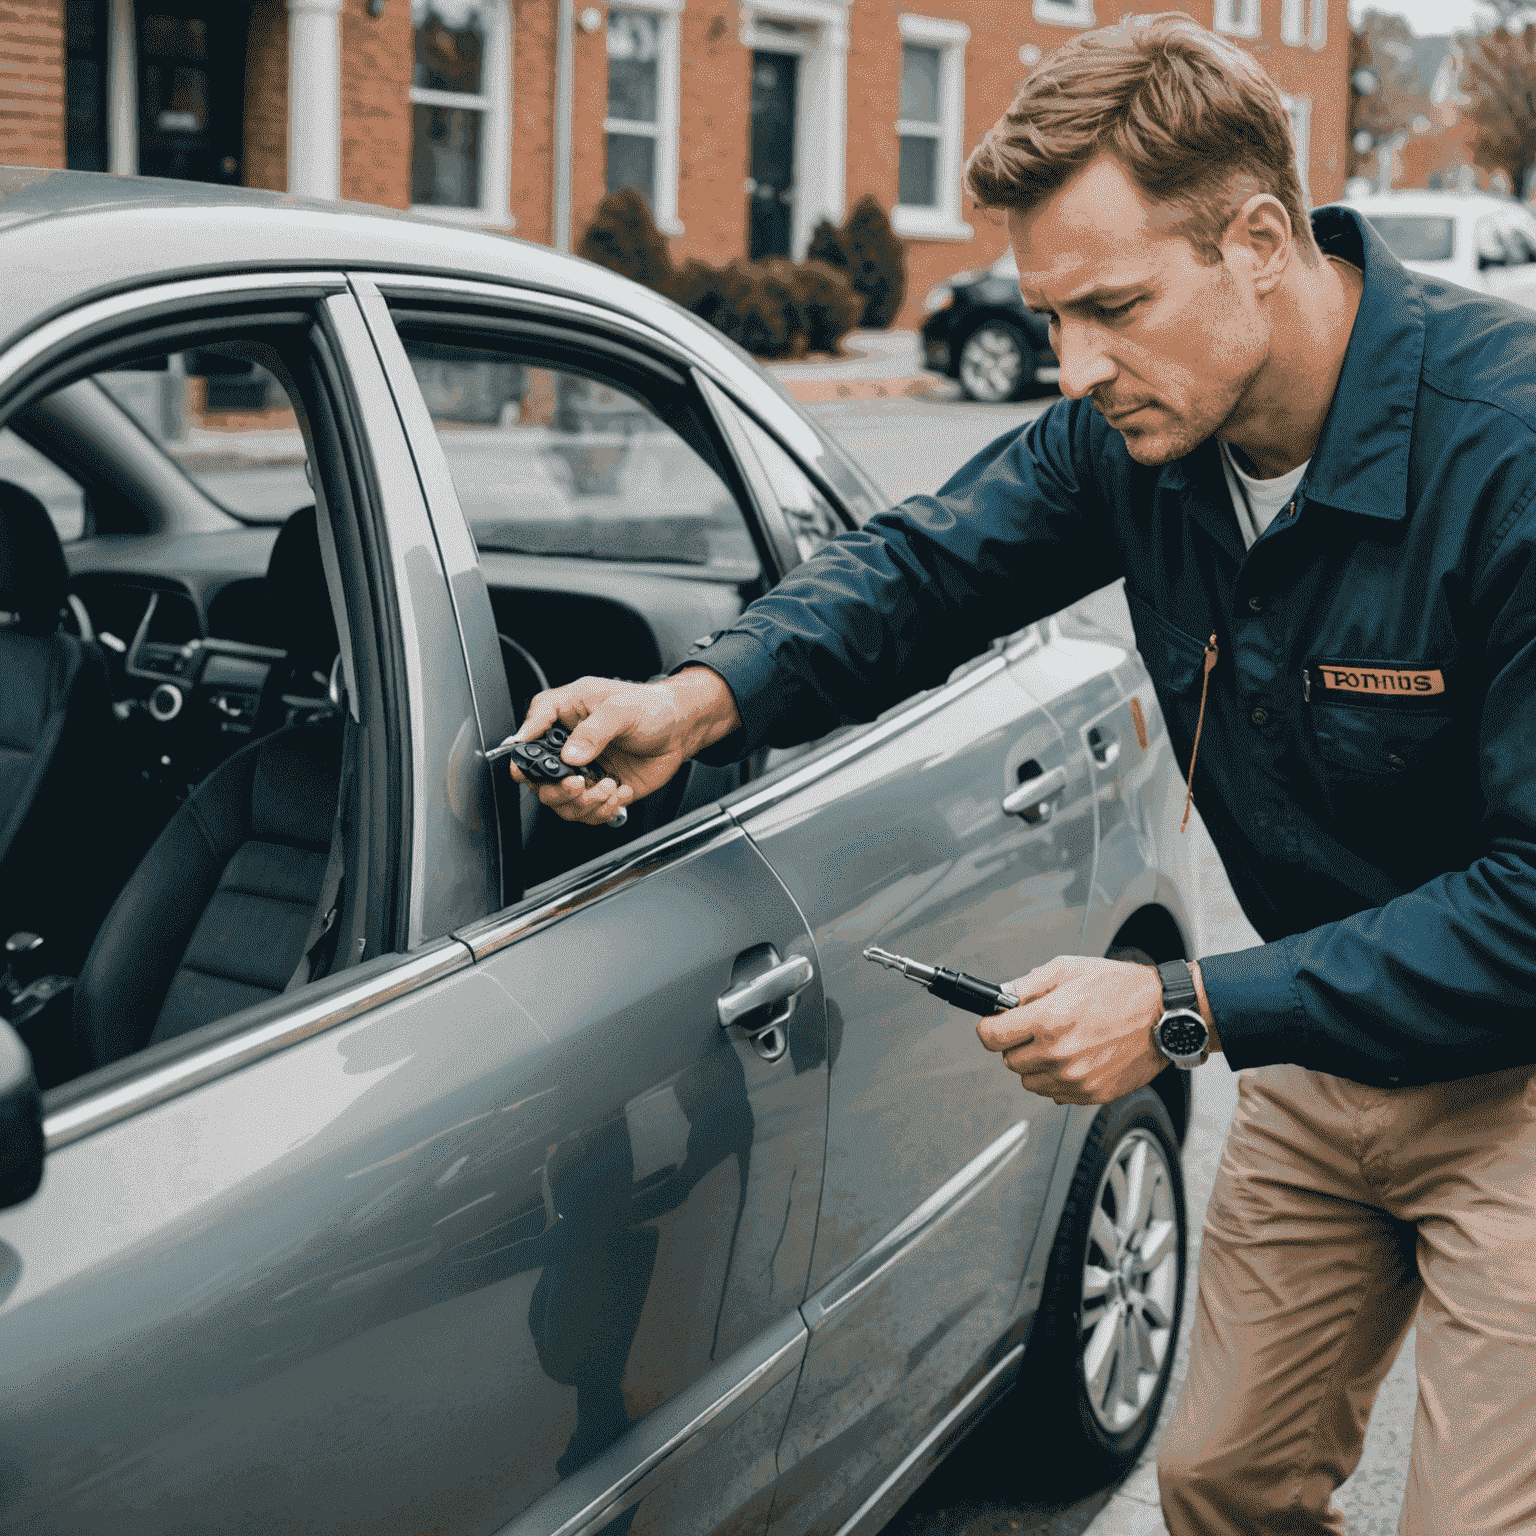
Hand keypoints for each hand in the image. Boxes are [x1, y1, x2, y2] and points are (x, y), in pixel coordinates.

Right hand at [508, 669, 740, 825]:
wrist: (682, 729)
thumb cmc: (653, 707)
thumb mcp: (622, 709)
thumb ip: (594, 731)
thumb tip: (571, 754)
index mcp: (568, 713)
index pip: (532, 728)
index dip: (523, 749)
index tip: (525, 767)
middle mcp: (571, 744)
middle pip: (539, 777)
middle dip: (556, 789)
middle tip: (577, 784)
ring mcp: (586, 769)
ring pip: (562, 801)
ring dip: (583, 803)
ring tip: (607, 787)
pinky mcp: (602, 789)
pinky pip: (589, 811)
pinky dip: (603, 809)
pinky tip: (619, 791)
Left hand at [976, 955, 1168, 1105]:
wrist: (1164, 1015)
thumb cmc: (1122, 990)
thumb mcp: (1068, 970)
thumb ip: (1027, 985)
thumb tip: (1001, 995)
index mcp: (1049, 1020)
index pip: (991, 1037)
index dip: (989, 1027)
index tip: (994, 1024)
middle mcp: (1059, 1053)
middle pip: (1008, 1060)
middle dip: (1016, 1043)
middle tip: (1035, 1029)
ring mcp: (1075, 1078)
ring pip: (1029, 1081)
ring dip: (1036, 1064)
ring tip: (1059, 1042)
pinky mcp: (1090, 1094)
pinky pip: (1054, 1094)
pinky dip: (1057, 1079)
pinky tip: (1075, 1057)